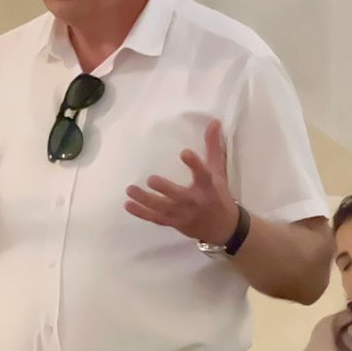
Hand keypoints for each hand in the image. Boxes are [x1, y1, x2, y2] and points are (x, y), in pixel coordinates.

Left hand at [125, 120, 237, 245]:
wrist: (222, 228)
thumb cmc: (219, 196)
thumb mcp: (219, 172)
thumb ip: (213, 147)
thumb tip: (214, 122)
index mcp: (208, 187)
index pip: (203, 175)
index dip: (195, 164)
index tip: (184, 153)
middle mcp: (195, 201)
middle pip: (179, 196)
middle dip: (165, 189)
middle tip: (151, 179)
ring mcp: (183, 214)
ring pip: (162, 208)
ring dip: (145, 200)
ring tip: (130, 189)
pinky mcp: (173, 222)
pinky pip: (156, 218)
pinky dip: (141, 213)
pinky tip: (128, 204)